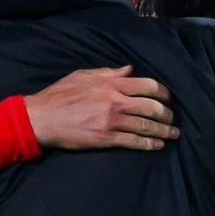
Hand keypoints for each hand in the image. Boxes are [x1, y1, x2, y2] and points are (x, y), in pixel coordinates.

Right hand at [27, 64, 176, 151]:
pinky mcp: (106, 138)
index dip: (163, 92)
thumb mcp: (83, 75)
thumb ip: (108, 72)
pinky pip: (133, 142)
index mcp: (111, 84)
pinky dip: (149, 144)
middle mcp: (115, 101)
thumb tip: (129, 69)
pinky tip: (158, 145)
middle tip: (172, 119)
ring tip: (173, 134)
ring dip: (163, 131)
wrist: (42, 118)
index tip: (168, 98)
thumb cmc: (59, 95)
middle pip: (152, 106)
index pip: (147, 85)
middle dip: (167, 114)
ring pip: (146, 126)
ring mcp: (112, 121)